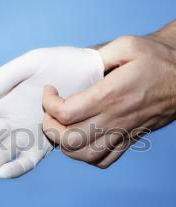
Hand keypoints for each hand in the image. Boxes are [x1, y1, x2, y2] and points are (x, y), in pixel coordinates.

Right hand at [0, 47, 102, 179]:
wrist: (90, 72)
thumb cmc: (59, 62)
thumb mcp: (29, 63)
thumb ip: (3, 79)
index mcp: (4, 100)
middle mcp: (13, 117)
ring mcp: (29, 130)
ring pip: (5, 151)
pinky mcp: (47, 140)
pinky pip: (29, 157)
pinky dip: (17, 167)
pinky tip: (4, 173)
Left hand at [42, 35, 175, 167]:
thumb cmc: (157, 61)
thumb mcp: (128, 45)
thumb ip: (98, 55)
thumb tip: (75, 65)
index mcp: (110, 95)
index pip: (66, 112)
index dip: (49, 104)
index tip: (50, 91)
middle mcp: (113, 119)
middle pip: (69, 140)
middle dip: (50, 128)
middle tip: (50, 114)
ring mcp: (121, 133)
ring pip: (84, 156)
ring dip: (64, 145)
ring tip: (61, 129)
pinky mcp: (129, 141)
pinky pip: (102, 160)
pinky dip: (85, 156)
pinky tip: (82, 141)